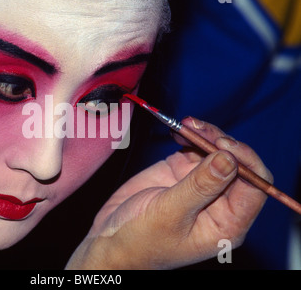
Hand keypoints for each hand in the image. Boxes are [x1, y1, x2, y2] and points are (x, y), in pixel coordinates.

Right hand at [66, 117, 271, 268]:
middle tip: (197, 129)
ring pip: (216, 151)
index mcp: (226, 223)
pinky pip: (194, 147)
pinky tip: (178, 130)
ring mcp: (200, 184)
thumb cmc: (140, 240)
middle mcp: (219, 203)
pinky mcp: (182, 171)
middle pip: (236, 163)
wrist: (110, 238)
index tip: (223, 145)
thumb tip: (229, 159)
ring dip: (204, 134)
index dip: (245, 162)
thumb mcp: (169, 214)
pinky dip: (188, 135)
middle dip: (220, 142)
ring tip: (186, 124)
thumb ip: (199, 187)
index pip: (254, 187)